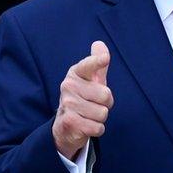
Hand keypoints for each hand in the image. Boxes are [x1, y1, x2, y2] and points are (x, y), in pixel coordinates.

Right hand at [52, 41, 112, 159]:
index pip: (88, 65)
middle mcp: (68, 86)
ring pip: (102, 113)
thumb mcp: (91, 80)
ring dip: (100, 118)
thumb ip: (98, 63)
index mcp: (76, 73)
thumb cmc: (84, 97)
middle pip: (106, 95)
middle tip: (94, 104)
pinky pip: (98, 127)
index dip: (97, 62)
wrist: (66, 124)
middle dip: (106, 104)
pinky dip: (97, 129)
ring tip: (89, 115)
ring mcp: (68, 104)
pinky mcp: (70, 122)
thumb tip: (99, 43)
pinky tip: (87, 125)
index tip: (105, 58)